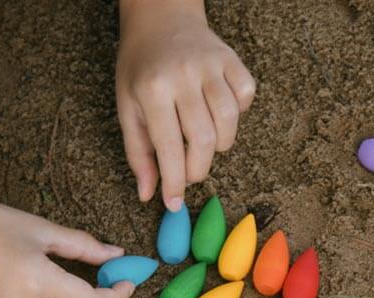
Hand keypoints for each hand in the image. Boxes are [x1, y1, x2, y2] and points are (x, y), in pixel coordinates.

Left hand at [117, 0, 255, 209]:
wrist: (160, 17)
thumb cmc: (141, 68)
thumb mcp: (127, 107)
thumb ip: (138, 153)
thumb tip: (149, 194)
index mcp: (152, 89)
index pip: (168, 148)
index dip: (174, 182)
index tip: (174, 203)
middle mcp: (182, 75)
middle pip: (204, 140)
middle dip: (198, 169)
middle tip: (189, 171)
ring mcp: (210, 65)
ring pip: (229, 122)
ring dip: (221, 144)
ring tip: (205, 141)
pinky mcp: (231, 59)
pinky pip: (246, 96)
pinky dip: (239, 112)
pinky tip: (220, 112)